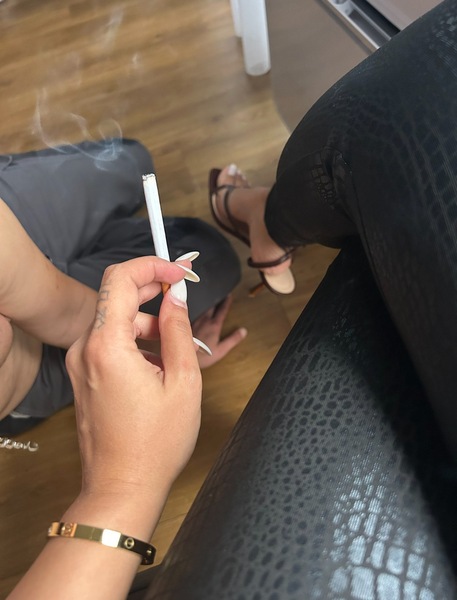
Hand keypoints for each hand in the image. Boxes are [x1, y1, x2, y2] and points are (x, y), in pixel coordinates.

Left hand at [65, 257, 201, 503]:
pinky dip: (134, 343)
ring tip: (174, 355)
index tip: (179, 273)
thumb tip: (176, 294)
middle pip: (117, 297)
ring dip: (146, 325)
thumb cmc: (155, 443)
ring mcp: (79, 364)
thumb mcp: (182, 381)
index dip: (153, 266)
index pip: (121, 279)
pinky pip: (108, 343)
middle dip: (153, 294)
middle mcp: (85, 349)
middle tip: (184, 304)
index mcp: (108, 346)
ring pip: (115, 322)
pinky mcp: (82, 376)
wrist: (122, 487)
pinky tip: (155, 368)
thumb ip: (177, 329)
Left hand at [192, 296, 246, 368]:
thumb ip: (233, 339)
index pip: (222, 310)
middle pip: (210, 305)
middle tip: (218, 293)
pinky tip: (193, 309)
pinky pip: (190, 312)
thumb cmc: (202, 358)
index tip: (229, 294)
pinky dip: (195, 309)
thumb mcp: (221, 350)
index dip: (226, 302)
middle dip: (215, 298)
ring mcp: (194, 321)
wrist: (183, 358)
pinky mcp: (187, 324)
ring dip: (205, 302)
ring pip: (201, 308)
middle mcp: (203, 321)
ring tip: (207, 298)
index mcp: (214, 325)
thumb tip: (243, 331)